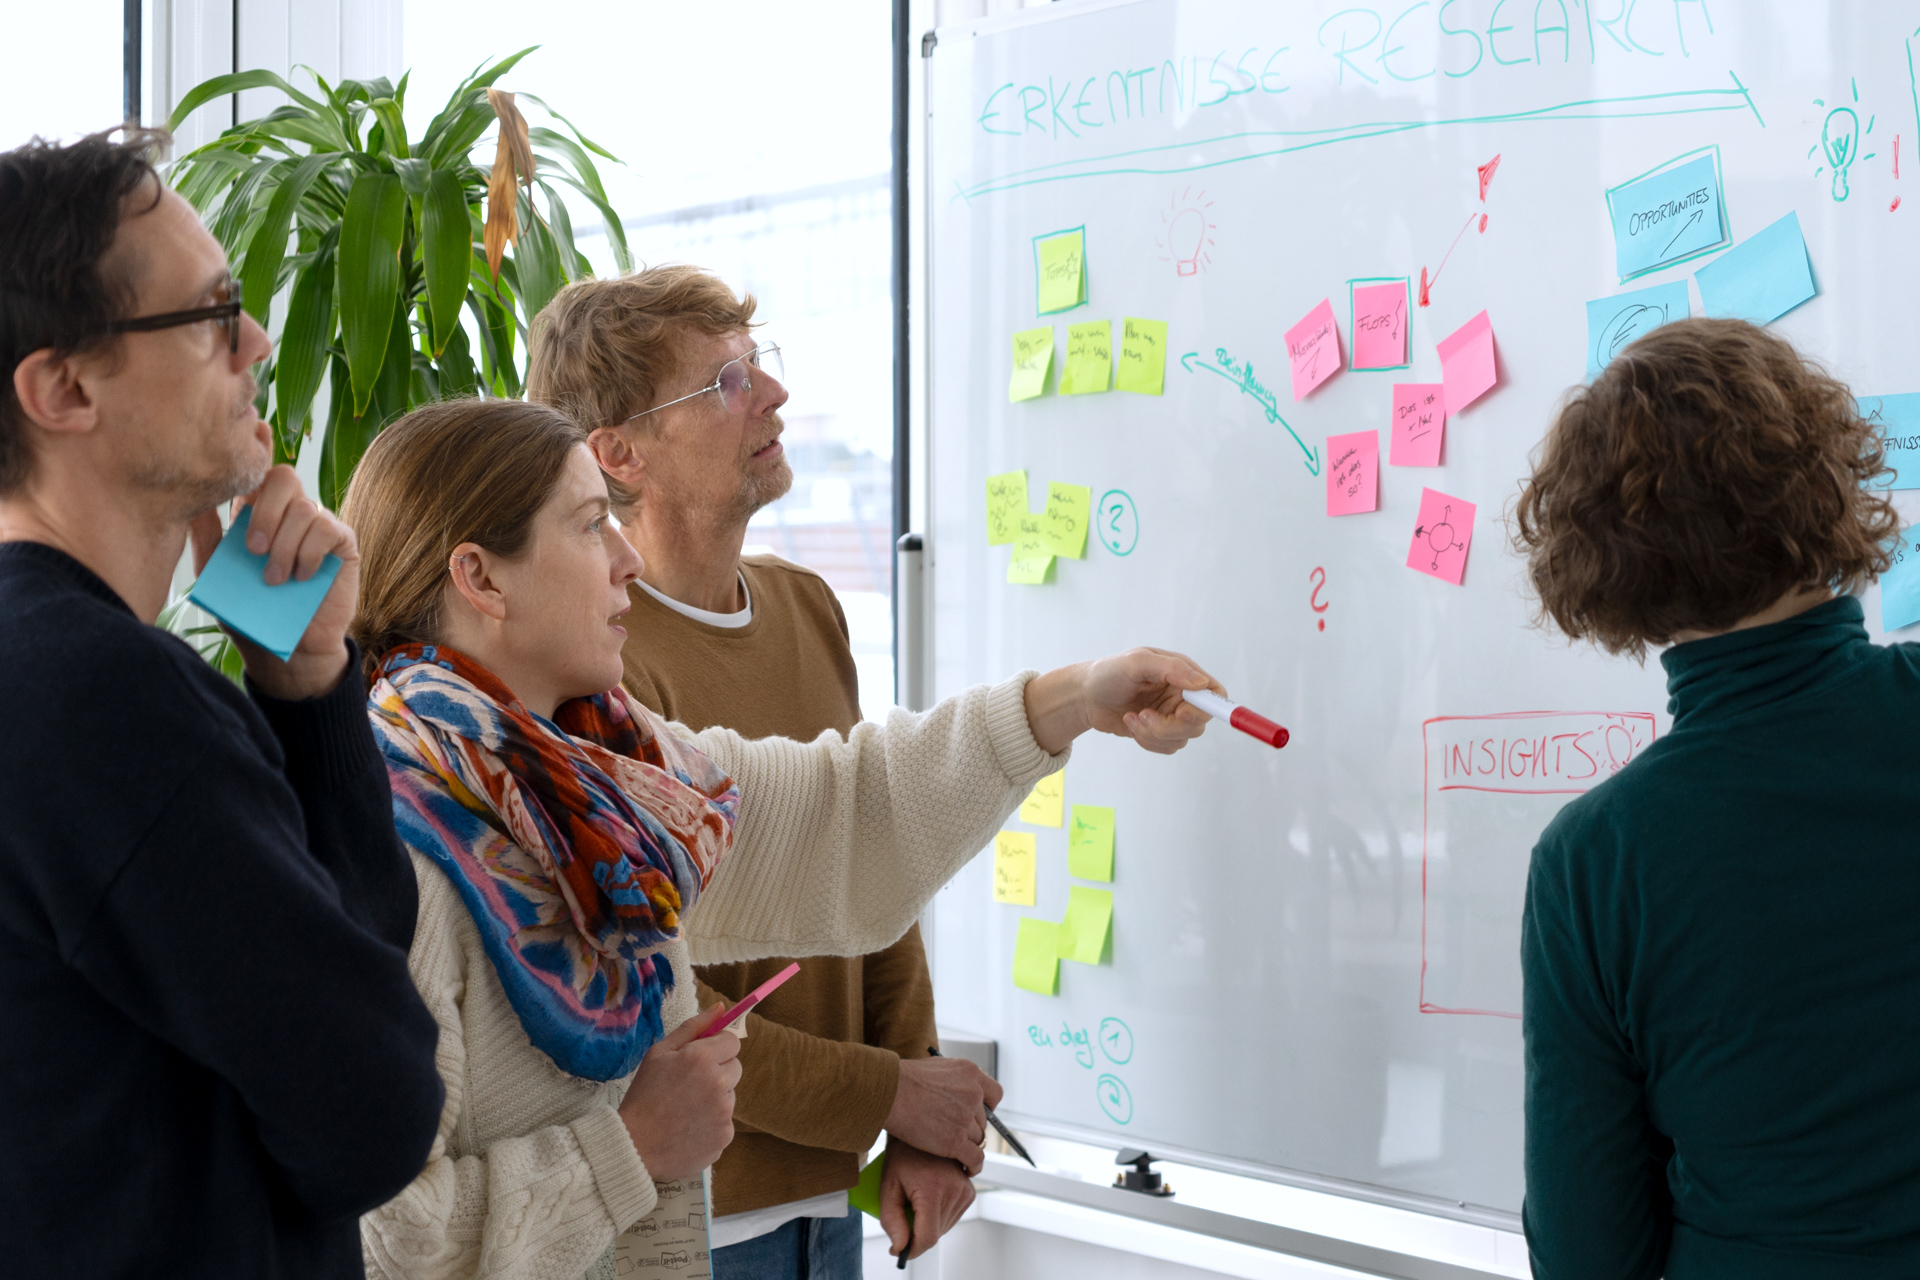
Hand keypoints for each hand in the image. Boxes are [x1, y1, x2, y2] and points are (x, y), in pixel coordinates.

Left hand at [189, 464, 356, 700]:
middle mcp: (291, 513)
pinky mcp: (344, 543)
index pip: (258, 472)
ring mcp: (320, 525)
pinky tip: (300, 577)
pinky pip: (327, 530)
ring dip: (285, 545)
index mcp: (259, 512)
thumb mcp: (217, 574)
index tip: (237, 489)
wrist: (287, 649)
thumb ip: (206, 538)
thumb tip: (193, 501)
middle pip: (284, 477)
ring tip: (274, 579)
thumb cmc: (250, 611)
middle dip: (265, 511)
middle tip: (253, 550)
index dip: (252, 465)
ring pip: (304, 508)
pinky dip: (309, 552)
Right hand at [616, 1003, 741, 1179]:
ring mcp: (724, 1113)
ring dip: (715, 1098)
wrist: (634, 1145)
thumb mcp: (660, 1052)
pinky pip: (725, 1121)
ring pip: (730, 1096)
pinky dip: (711, 1123)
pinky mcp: (725, 1136)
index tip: (702, 1057)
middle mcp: (719, 1084)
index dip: (717, 1047)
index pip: (733, 1042)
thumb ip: (693, 1027)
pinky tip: (688, 1127)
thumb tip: (720, 1008)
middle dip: (718, 1071)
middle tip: (689, 1085)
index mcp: (702, 1059)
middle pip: (735, 1068)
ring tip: (685, 1109)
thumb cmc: (644, 1095)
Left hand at [881, 1138, 975, 1262]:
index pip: (928, 1237)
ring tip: (918, 1197)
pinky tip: (929, 1195)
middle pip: (936, 1233)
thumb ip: (892, 1220)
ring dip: (929, 1222)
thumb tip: (899, 1247)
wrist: (922, 1127)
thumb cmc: (902, 1154)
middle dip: (917, 1231)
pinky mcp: (970, 1190)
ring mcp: (965, 1189)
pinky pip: (953, 1216)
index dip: (912, 1249)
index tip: (900, 1250)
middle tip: (905, 1208)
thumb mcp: (888, 1186)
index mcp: (933, 1188)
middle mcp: (955, 1190)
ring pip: (944, 1226)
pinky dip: (938, 1214)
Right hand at [884, 1055, 1001, 1174]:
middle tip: (953, 1132)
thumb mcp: (936, 1067)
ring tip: (954, 1150)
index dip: (987, 1107)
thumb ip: (953, 1080)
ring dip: (967, 1145)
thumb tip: (954, 1090)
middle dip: (970, 1127)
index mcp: (970, 1073)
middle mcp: (973, 1094)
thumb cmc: (903, 1079)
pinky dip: (974, 1165)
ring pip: (978, 1139)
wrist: (890, 1092)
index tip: (977, 1114)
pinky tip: (968, 1169)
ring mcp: (966, 1118)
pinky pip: (976, 1158)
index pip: (994, 1094)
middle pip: (982, 1120)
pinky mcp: (956, 1140)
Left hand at [1022, 646, 1219, 754]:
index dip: (1206, 708)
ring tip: (1132, 718)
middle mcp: (1181, 695)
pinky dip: (1147, 741)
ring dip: (1154, 734)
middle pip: (1199, 723)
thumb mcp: (1137, 663)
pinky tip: (1131, 724)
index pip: (1214, 693)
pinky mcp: (1159, 732)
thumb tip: (1202, 683)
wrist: (1084, 697)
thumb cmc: (1108, 673)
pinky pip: (1167, 747)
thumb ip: (1171, 669)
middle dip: (1170, 726)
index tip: (1181, 713)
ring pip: (1182, 738)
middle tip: (1144, 716)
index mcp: (1182, 673)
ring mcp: (1171, 715)